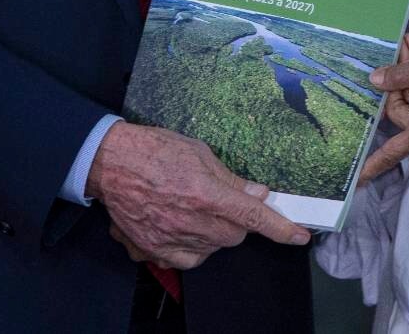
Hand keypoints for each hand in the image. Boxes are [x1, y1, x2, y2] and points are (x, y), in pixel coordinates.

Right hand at [88, 122, 310, 269]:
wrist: (109, 163)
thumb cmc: (154, 150)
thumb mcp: (199, 152)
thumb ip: (231, 179)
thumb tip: (258, 195)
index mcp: (206, 194)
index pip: (253, 217)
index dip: (280, 228)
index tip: (300, 236)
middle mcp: (192, 222)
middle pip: (235, 235)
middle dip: (235, 220)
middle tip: (216, 199)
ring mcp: (172, 240)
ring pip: (213, 247)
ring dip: (212, 232)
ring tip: (190, 206)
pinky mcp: (155, 251)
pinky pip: (189, 258)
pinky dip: (192, 245)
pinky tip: (179, 224)